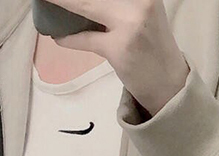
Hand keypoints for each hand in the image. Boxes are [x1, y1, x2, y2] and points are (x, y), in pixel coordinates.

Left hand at [44, 0, 189, 116]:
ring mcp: (130, 26)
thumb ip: (120, 4)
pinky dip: (69, 38)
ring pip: (86, 7)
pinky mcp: (119, 48)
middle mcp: (140, 3)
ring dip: (62, 3)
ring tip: (47, 2)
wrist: (171, 85)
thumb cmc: (154, 49)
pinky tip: (58, 37)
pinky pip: (86, 39)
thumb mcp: (143, 15)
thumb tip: (83, 3)